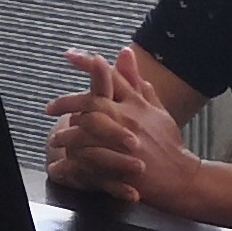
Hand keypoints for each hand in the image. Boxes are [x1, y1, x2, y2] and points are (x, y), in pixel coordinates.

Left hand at [43, 46, 187, 209]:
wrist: (182, 178)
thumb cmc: (168, 143)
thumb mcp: (156, 108)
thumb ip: (136, 82)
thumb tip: (124, 53)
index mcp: (137, 103)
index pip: (111, 75)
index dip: (88, 63)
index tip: (69, 56)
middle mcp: (130, 117)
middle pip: (91, 101)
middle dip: (66, 102)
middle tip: (50, 108)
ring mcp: (125, 140)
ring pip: (87, 128)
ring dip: (67, 132)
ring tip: (57, 138)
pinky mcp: (122, 163)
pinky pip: (91, 157)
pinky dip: (75, 158)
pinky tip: (65, 161)